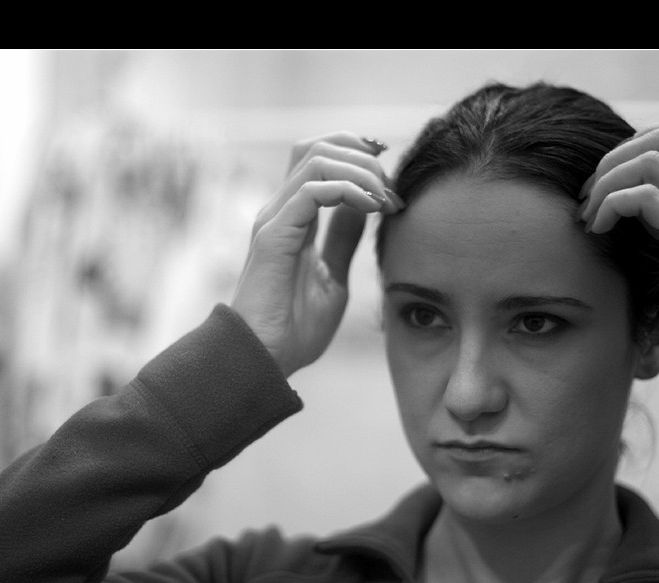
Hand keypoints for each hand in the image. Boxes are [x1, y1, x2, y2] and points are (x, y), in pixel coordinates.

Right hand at [231, 133, 403, 376]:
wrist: (265, 360)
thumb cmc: (294, 328)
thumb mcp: (334, 277)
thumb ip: (344, 240)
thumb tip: (365, 208)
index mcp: (294, 218)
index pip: (322, 158)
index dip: (360, 157)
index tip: (393, 184)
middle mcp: (281, 209)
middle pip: (319, 146)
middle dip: (364, 156)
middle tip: (393, 190)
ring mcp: (274, 218)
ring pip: (317, 157)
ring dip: (361, 171)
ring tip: (385, 199)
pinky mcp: (273, 234)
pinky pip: (312, 190)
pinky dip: (347, 190)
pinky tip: (370, 208)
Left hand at [578, 120, 658, 348]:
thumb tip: (626, 198)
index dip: (638, 141)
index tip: (612, 177)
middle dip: (611, 160)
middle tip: (588, 196)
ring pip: (648, 161)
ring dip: (605, 183)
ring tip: (590, 214)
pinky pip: (644, 198)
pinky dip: (610, 205)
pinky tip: (599, 228)